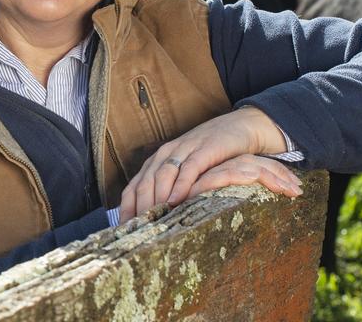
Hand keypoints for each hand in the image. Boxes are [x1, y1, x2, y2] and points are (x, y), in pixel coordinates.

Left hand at [118, 107, 302, 218]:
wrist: (238, 128)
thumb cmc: (209, 157)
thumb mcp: (185, 173)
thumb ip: (170, 192)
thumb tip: (154, 224)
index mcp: (156, 162)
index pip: (133, 188)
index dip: (126, 210)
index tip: (123, 233)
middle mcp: (166, 155)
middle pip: (144, 184)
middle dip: (139, 209)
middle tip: (138, 233)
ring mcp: (184, 150)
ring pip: (163, 175)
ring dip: (156, 198)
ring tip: (153, 220)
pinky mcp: (205, 149)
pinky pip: (190, 167)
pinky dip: (181, 184)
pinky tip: (177, 200)